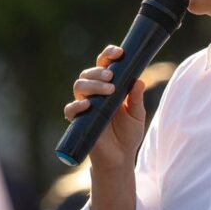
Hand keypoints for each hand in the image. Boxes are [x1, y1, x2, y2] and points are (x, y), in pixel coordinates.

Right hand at [63, 45, 145, 170]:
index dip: (109, 54)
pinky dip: (77, 106)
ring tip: (109, 90)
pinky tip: (88, 105)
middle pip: (88, 73)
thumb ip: (137, 99)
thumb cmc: (128, 134)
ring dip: (93, 84)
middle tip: (112, 77)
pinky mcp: (79, 121)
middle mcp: (94, 93)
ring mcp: (85, 106)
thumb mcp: (137, 115)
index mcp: (109, 87)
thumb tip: (139, 81)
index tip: (120, 52)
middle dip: (99, 71)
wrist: (121, 157)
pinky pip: (71, 109)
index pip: (105, 64)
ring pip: (79, 86)